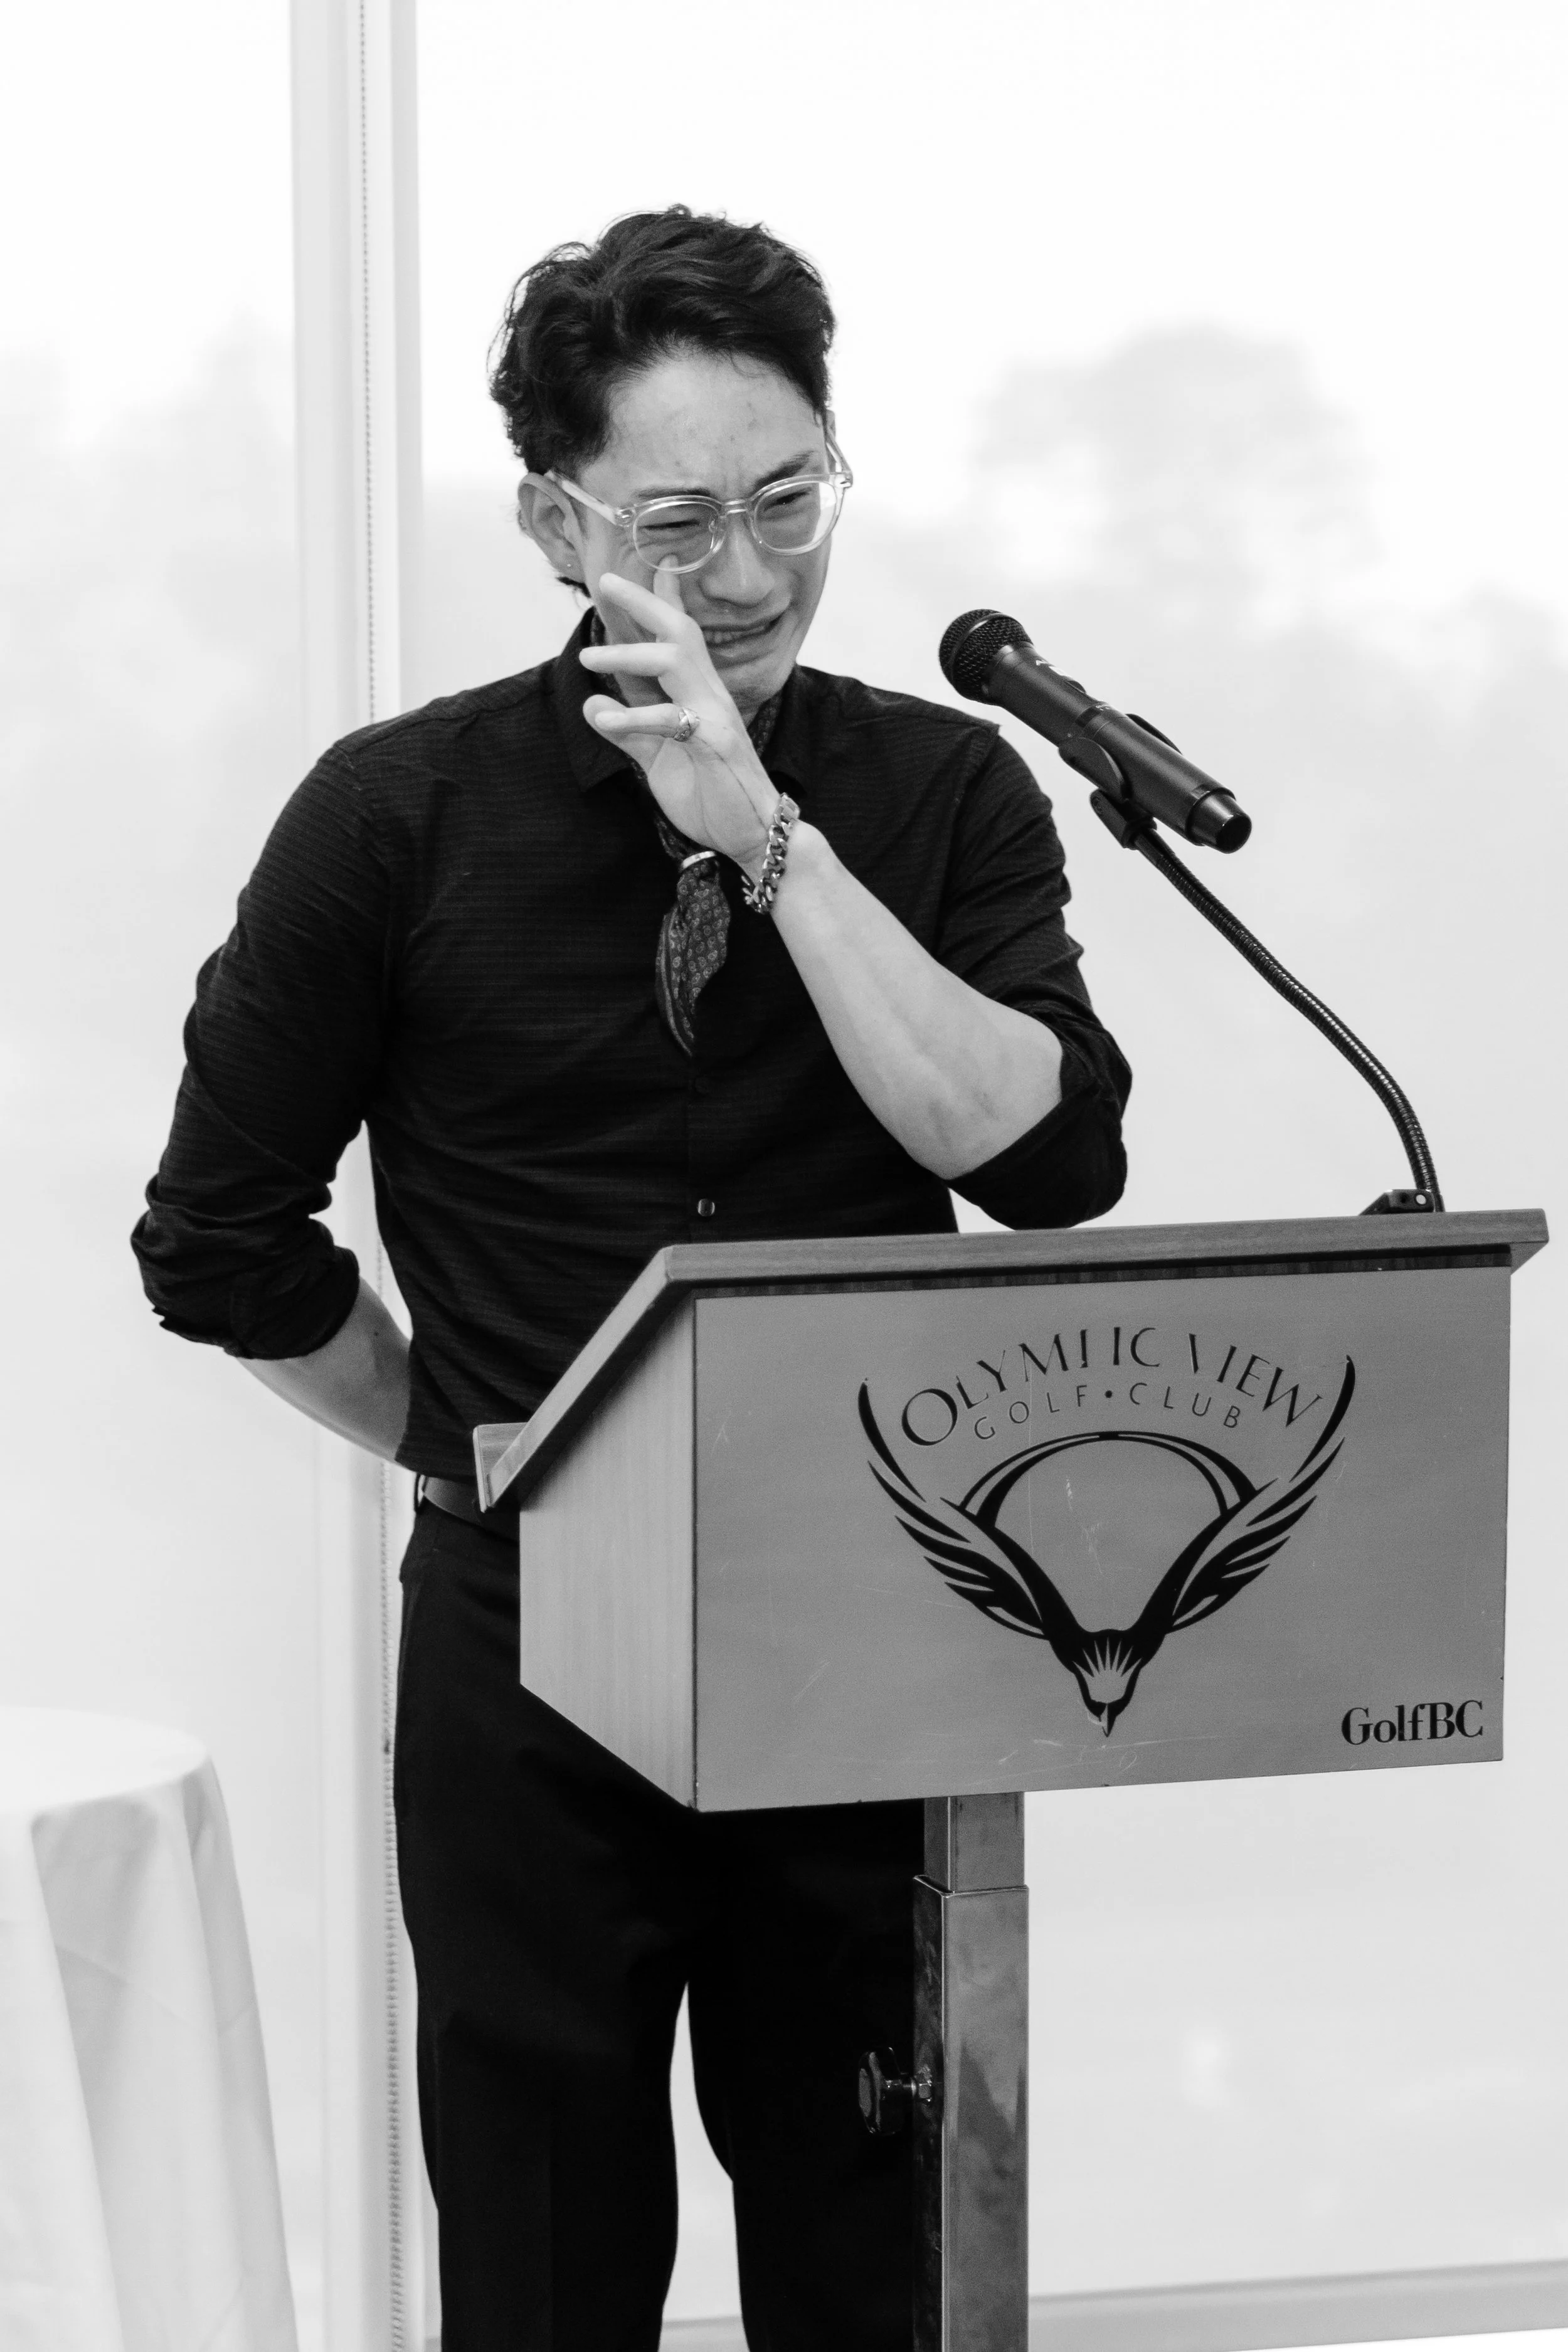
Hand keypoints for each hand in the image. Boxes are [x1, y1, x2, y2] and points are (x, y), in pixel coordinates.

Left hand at [579, 567, 778, 869]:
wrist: (752, 833)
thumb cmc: (710, 793)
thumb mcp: (658, 758)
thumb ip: (627, 730)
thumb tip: (591, 704)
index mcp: (697, 694)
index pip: (676, 637)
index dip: (659, 600)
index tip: (644, 566)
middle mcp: (708, 694)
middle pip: (679, 631)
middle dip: (645, 602)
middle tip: (608, 584)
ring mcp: (714, 716)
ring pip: (674, 661)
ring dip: (628, 654)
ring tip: (588, 657)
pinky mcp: (715, 744)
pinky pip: (672, 719)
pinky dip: (636, 716)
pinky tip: (606, 718)